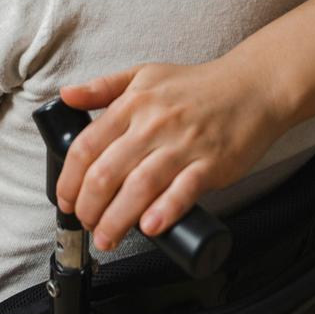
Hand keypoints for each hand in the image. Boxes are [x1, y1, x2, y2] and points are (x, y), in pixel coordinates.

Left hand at [55, 58, 280, 250]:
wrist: (249, 88)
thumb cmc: (193, 86)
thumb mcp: (141, 76)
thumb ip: (102, 88)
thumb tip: (66, 96)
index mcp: (132, 104)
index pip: (87, 145)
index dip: (69, 178)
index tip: (65, 199)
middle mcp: (153, 124)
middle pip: (107, 171)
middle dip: (89, 205)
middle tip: (85, 222)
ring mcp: (182, 145)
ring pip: (139, 186)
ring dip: (117, 218)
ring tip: (106, 237)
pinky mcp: (211, 164)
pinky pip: (184, 190)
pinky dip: (165, 210)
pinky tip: (150, 228)